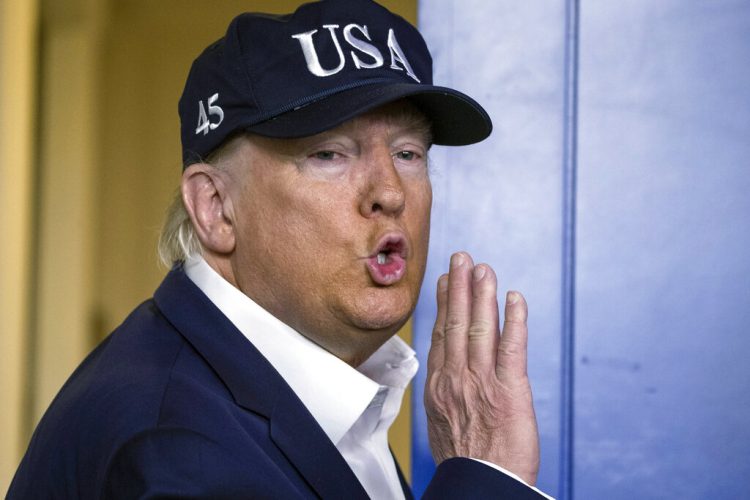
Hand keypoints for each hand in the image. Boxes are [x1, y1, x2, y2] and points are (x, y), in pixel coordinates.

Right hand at [424, 252, 539, 484]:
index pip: (442, 335)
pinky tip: (515, 299)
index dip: (446, 305)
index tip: (447, 281)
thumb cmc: (465, 462)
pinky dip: (514, 321)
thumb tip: (445, 380)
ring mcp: (481, 382)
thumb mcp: (442, 425)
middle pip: (456, 324)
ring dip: (483, 295)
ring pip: (480, 329)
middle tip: (462, 258)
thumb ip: (446, 395)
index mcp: (440, 386)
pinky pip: (512, 348)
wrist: (479, 486)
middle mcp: (456, 378)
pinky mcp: (509, 391)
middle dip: (460, 287)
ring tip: (484, 268)